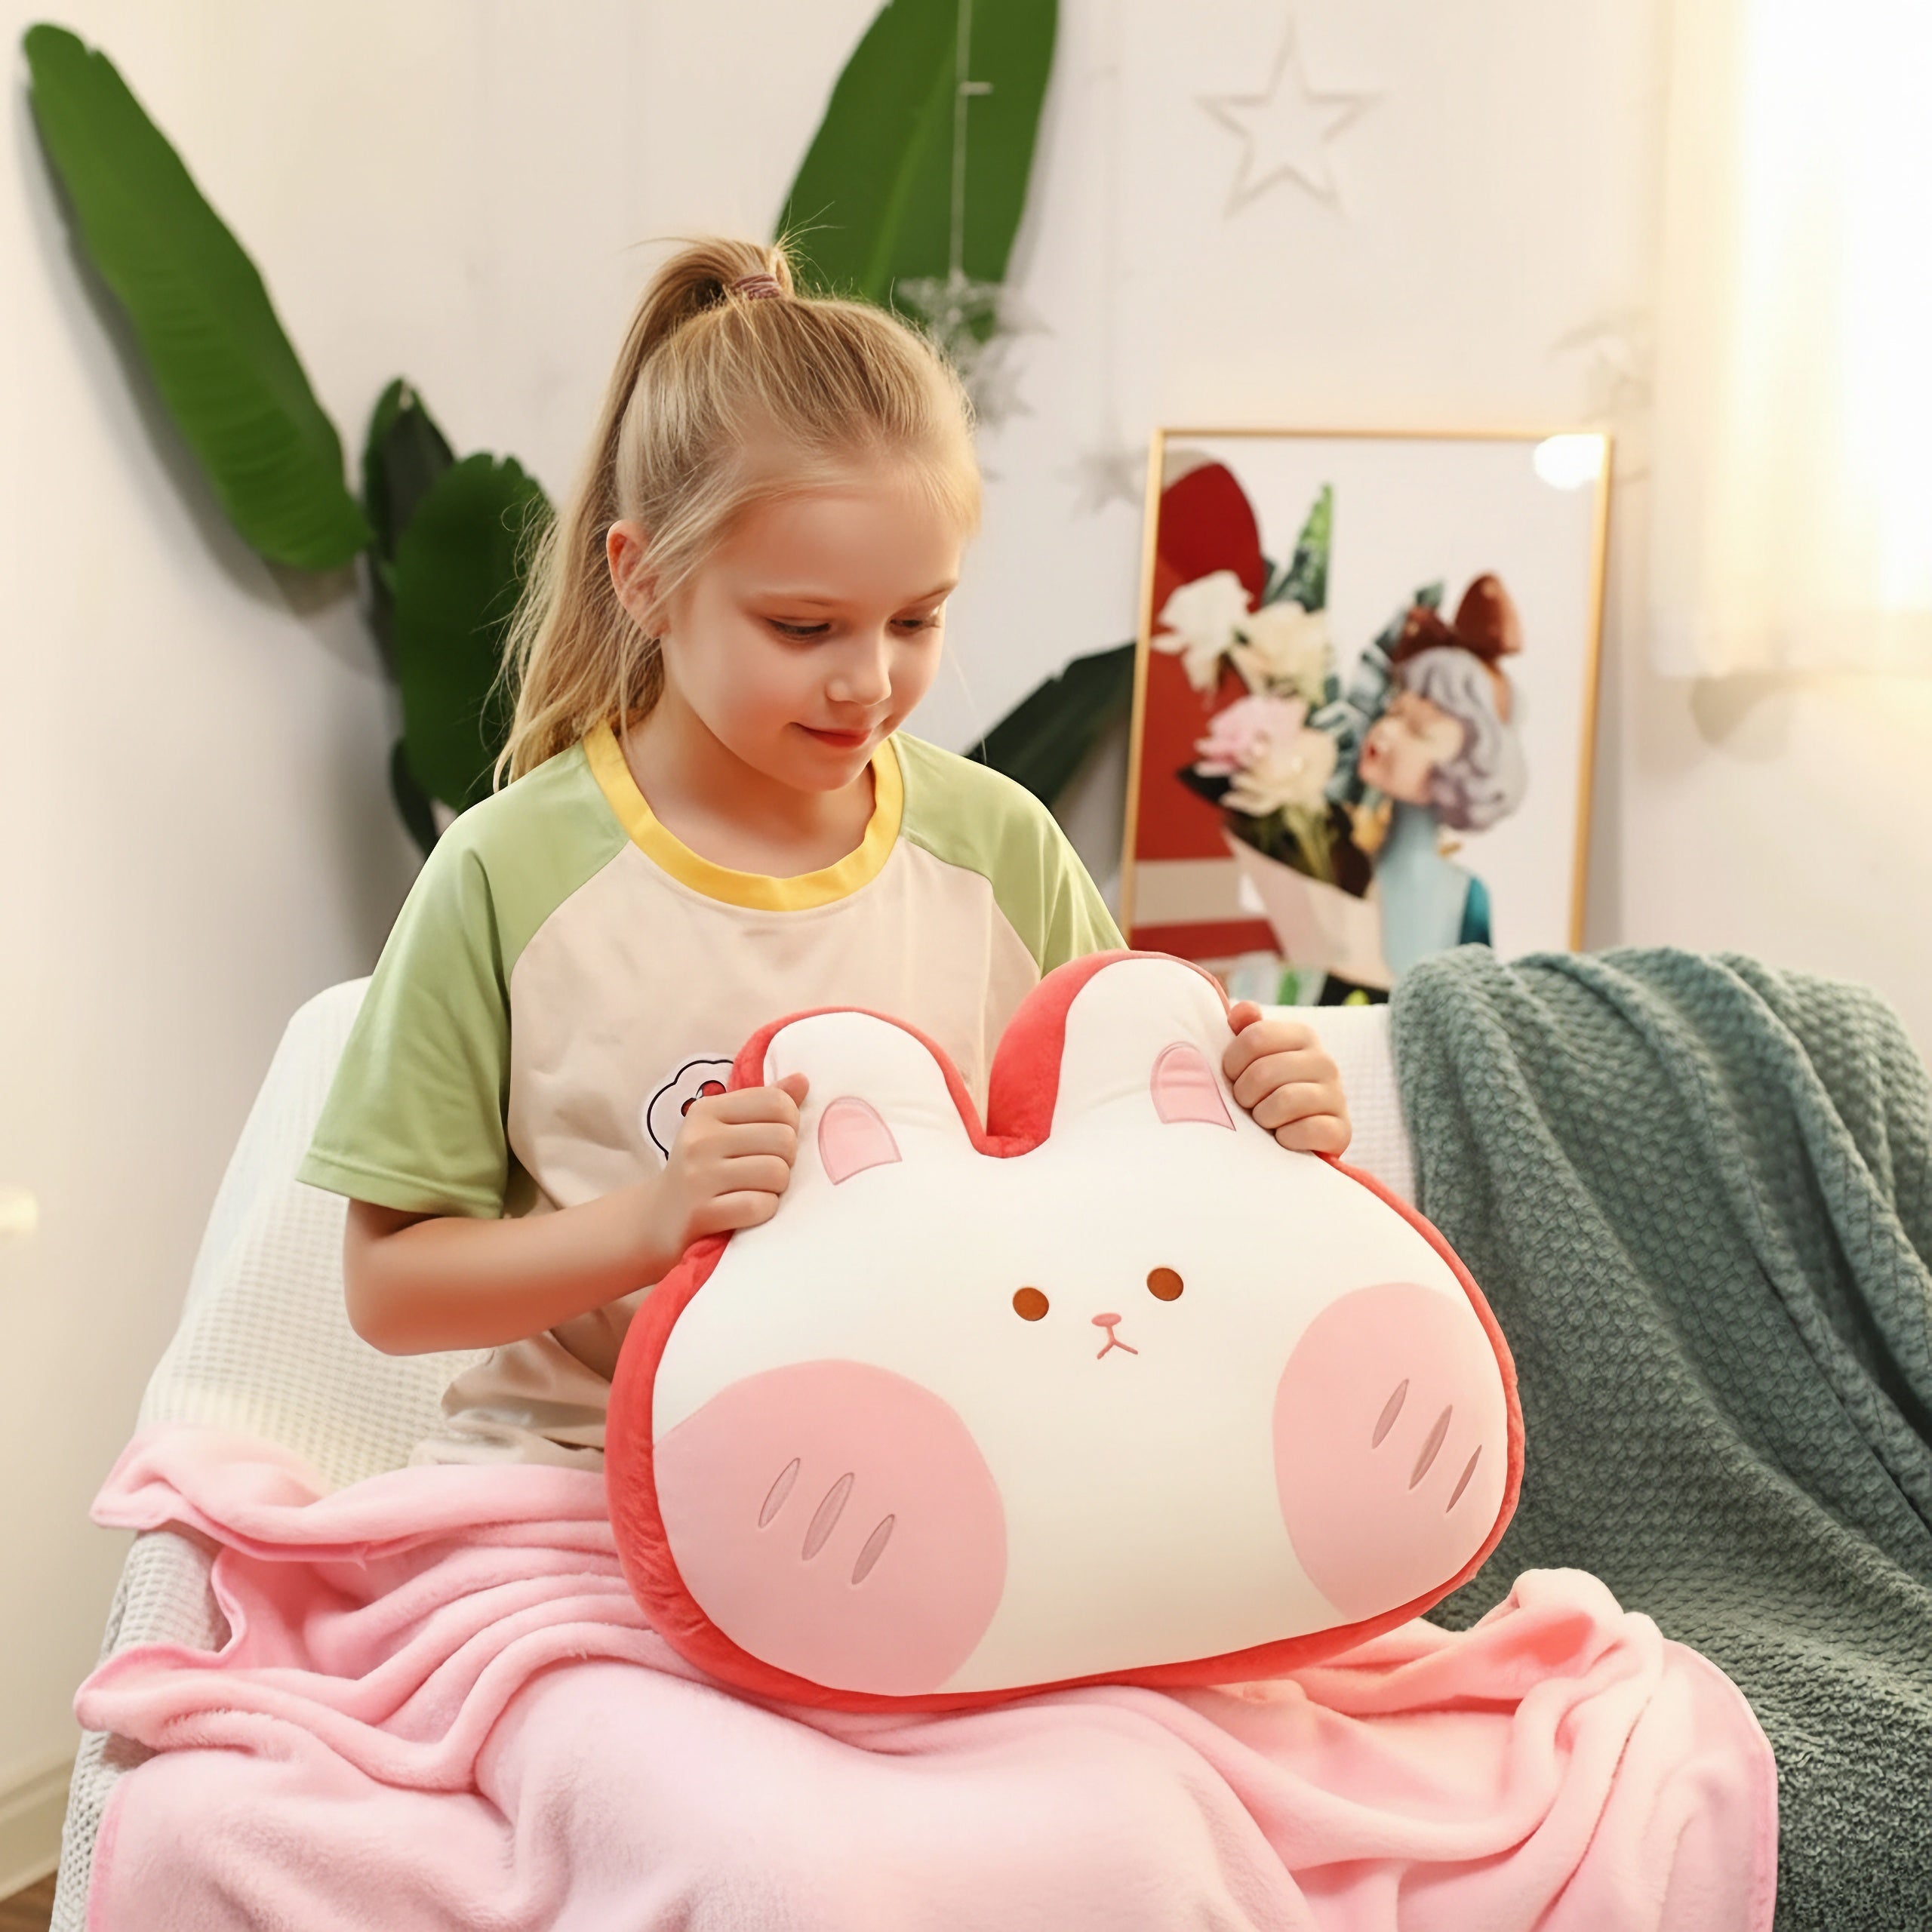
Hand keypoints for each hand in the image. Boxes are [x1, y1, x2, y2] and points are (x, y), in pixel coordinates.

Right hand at [643, 1072, 810, 1261]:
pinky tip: (749, 1209)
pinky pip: (761, 1206)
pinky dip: (764, 1210)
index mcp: (707, 1110)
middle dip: (786, 1159)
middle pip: (783, 1139)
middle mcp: (699, 1139)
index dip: (790, 1123)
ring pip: (777, 1173)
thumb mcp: (725, 1128)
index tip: (773, 1140)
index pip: (777, 1102)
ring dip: (777, 1187)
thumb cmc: (703, 1167)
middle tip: (766, 1170)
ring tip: (758, 1189)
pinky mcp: (701, 1213)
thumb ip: (765, 1104)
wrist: (659, 1217)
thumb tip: (802, 1079)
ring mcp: (698, 1176)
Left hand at [1223, 1003, 1350, 1155]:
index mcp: (1302, 1036)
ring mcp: (1337, 1096)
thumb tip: (1243, 1009)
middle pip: (1264, 1072)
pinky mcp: (1341, 1130)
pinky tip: (1283, 1138)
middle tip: (1247, 1104)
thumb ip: (1246, 1029)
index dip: (1232, 1062)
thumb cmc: (1268, 1091)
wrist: (1299, 1138)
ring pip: (1284, 1101)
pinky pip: (1305, 1131)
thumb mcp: (1254, 1057)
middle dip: (1244, 1095)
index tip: (1232, 1076)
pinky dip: (1285, 1138)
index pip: (1255, 1037)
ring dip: (1262, 1118)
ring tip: (1264, 1121)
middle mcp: (1325, 1062)